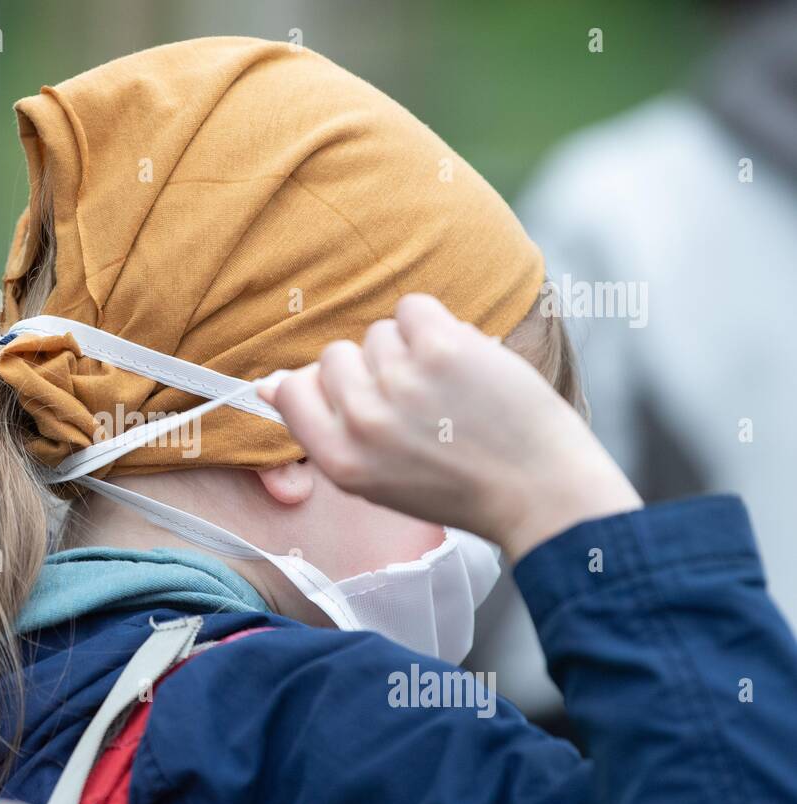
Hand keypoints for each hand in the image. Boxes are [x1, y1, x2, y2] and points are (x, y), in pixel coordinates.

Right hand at [258, 294, 641, 561]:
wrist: (540, 489)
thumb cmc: (456, 485)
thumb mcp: (374, 477)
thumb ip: (323, 429)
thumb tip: (268, 383)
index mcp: (340, 460)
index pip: (291, 390)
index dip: (320, 386)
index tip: (358, 398)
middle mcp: (363, 422)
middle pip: (335, 356)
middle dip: (373, 370)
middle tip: (419, 405)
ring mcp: (401, 382)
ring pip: (379, 334)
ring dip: (411, 351)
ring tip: (449, 391)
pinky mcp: (442, 348)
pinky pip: (413, 309)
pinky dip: (436, 326)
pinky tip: (461, 361)